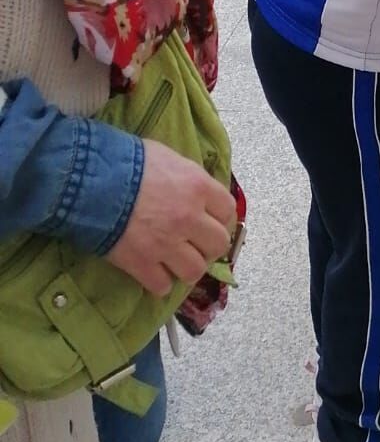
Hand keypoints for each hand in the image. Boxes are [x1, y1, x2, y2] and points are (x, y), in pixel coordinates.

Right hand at [107, 140, 236, 295]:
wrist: (88, 180)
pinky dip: (159, 282)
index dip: (219, 216)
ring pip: (195, 270)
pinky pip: (162, 285)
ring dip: (187, 267)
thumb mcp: (165, 156)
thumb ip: (186, 175)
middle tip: (195, 243)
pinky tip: (153, 271)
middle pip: (218, 244)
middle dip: (208, 245)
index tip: (210, 219)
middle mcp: (188, 218)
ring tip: (176, 261)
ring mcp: (167, 244)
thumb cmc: (127, 160)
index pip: (228, 210)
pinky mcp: (142, 264)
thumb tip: (194, 188)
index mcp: (197, 187)